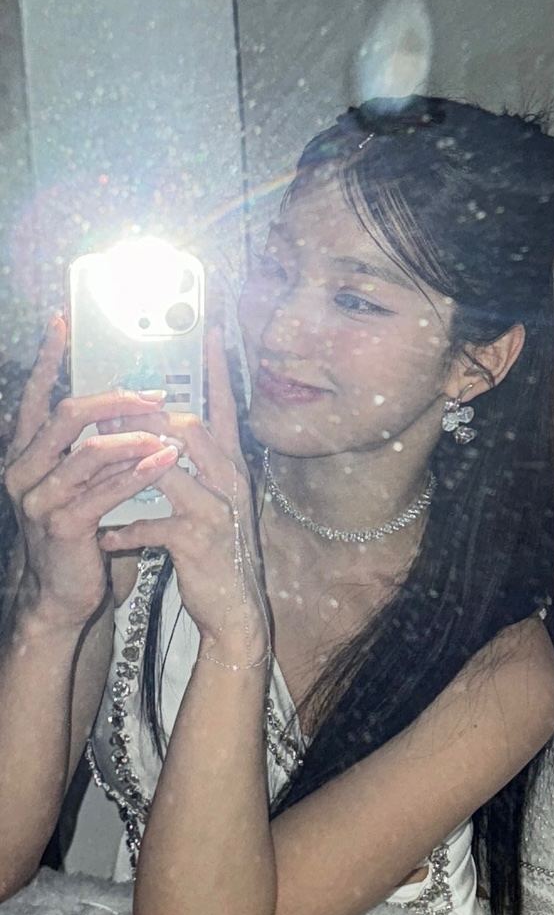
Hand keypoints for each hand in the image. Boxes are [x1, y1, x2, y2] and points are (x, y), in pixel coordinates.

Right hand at [4, 316, 181, 627]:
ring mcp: (38, 498)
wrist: (65, 591)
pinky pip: (104, 490)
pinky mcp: (62, 525)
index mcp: (28, 453)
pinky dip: (138, 473)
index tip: (62, 324)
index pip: (34, 397)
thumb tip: (130, 404)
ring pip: (89, 452)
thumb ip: (95, 446)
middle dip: (115, 400)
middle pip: (66, 415)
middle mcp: (24, 469)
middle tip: (155, 396)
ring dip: (134, 438)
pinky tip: (165, 462)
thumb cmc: (82, 529)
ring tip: (168, 432)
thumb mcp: (84, 481)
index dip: (46, 360)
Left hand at [98, 332, 268, 664]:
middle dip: (145, 416)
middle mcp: (229, 480)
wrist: (234, 608)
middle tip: (104, 407)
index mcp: (230, 467)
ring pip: (169, 466)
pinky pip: (154, 523)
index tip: (211, 334)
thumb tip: (162, 432)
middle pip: (190, 427)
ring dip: (125, 463)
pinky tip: (105, 539)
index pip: (226, 408)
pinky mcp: (199, 539)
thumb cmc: (213, 551)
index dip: (218, 371)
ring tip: (90, 462)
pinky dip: (124, 530)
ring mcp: (217, 508)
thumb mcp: (208, 501)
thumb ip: (191, 467)